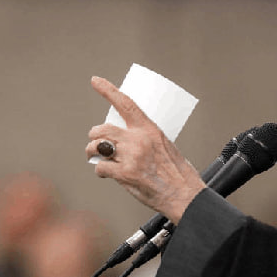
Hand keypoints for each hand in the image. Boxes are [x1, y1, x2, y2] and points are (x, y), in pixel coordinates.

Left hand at [86, 76, 205, 222]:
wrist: (185, 195)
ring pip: (98, 146)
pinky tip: (104, 173)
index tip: (95, 80)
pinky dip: (99, 171)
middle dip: (94, 135)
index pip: (126, 104)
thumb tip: (124, 144)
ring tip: (94, 156)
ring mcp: (131, 157)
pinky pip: (100, 167)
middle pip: (103, 129)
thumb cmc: (178, 174)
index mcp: (150, 129)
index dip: (108, 90)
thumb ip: (144, 142)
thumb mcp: (166, 146)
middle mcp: (139, 140)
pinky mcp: (125, 174)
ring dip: (91, 151)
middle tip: (94, 143)